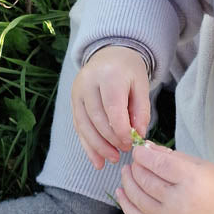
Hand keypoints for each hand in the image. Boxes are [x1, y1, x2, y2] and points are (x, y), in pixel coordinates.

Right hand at [70, 45, 150, 168]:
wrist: (110, 53)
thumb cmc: (129, 71)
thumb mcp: (141, 85)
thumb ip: (141, 110)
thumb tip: (138, 135)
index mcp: (109, 74)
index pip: (112, 107)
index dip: (121, 129)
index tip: (131, 143)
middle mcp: (88, 82)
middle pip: (96, 118)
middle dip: (110, 140)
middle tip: (124, 151)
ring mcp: (77, 92)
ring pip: (84, 125)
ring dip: (97, 146)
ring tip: (112, 159)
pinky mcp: (73, 101)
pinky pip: (79, 126)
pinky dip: (87, 145)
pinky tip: (97, 160)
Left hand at [117, 144, 213, 213]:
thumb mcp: (199, 164)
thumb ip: (171, 156)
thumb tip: (146, 148)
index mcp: (191, 179)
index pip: (158, 164)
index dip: (143, 155)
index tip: (138, 150)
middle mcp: (179, 201)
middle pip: (146, 180)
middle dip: (135, 167)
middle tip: (135, 160)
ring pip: (138, 198)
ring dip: (127, 182)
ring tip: (127, 172)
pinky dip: (125, 203)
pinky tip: (121, 191)